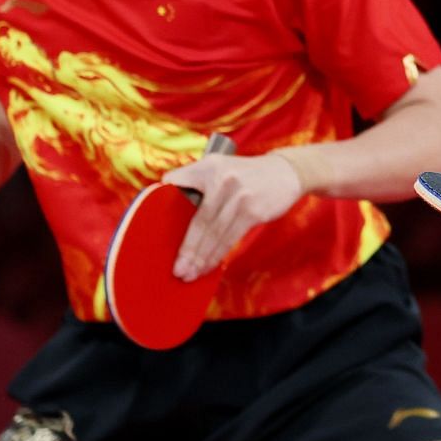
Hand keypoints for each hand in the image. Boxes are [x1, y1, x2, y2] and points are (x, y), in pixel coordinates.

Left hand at [163, 152, 303, 280]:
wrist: (286, 172)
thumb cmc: (247, 175)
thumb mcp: (222, 167)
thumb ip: (197, 181)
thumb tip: (171, 209)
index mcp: (208, 166)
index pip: (177, 184)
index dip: (163, 208)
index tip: (153, 232)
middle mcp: (221, 179)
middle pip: (198, 222)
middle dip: (187, 249)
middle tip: (177, 269)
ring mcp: (238, 196)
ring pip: (214, 234)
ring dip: (201, 258)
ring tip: (189, 273)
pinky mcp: (252, 211)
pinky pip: (230, 238)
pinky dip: (218, 254)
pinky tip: (210, 265)